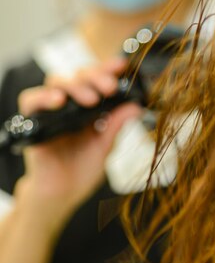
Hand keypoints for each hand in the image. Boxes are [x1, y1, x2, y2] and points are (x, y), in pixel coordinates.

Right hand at [17, 56, 141, 220]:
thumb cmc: (82, 170)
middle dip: (96, 77)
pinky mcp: (33, 121)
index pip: (97, 79)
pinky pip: (31, 99)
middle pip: (79, 75)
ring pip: (57, 81)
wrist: (61, 195)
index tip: (122, 66)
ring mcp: (51, 110)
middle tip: (109, 88)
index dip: (108, 68)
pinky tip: (58, 102)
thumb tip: (136, 106)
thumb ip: (117, 125)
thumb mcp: (106, 147)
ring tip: (90, 99)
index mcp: (90, 106)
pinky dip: (44, 96)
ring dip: (76, 85)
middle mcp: (70, 103)